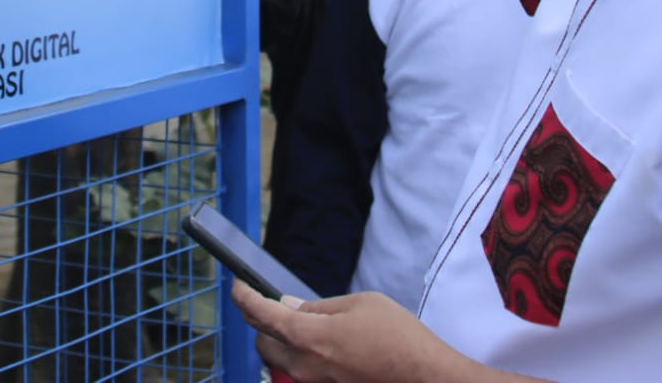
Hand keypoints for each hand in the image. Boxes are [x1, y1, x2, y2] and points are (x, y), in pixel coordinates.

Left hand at [231, 282, 466, 382]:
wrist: (423, 376)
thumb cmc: (398, 338)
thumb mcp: (359, 304)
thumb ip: (319, 306)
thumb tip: (291, 306)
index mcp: (309, 337)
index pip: (262, 314)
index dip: (245, 297)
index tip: (238, 287)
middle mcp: (304, 365)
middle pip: (263, 342)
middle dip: (260, 322)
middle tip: (268, 303)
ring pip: (280, 360)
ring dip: (280, 341)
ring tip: (297, 323)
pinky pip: (301, 372)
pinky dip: (300, 356)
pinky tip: (319, 343)